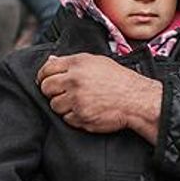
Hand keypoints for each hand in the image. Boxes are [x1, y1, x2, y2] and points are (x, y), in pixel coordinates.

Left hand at [38, 54, 162, 142]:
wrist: (136, 100)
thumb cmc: (119, 80)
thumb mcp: (97, 62)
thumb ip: (71, 62)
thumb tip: (50, 61)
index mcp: (77, 64)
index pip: (47, 69)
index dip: (43, 76)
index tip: (45, 81)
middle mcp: (74, 81)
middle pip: (46, 88)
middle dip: (51, 91)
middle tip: (62, 93)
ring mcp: (77, 100)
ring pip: (54, 105)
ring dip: (63, 106)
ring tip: (79, 102)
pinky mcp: (81, 117)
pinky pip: (67, 119)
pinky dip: (74, 117)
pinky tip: (86, 110)